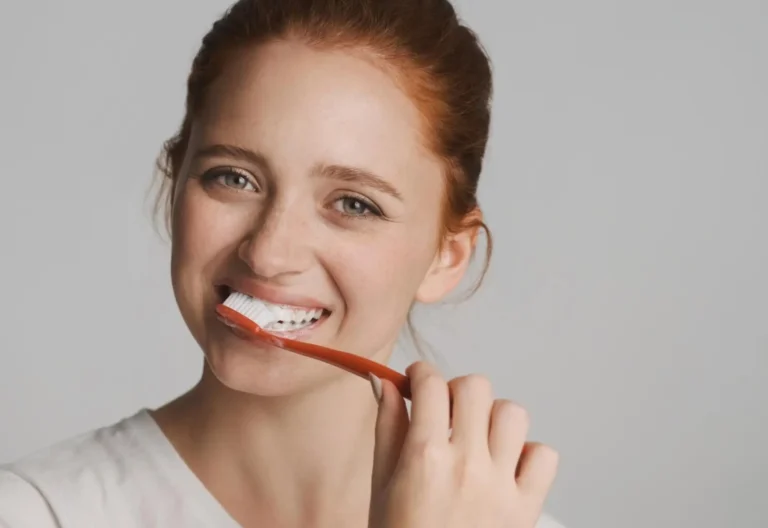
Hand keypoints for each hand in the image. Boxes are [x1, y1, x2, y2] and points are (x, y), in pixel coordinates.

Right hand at [368, 361, 557, 527]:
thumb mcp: (381, 488)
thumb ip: (387, 430)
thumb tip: (384, 384)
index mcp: (425, 458)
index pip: (430, 384)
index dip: (421, 374)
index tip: (418, 380)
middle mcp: (468, 465)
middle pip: (475, 387)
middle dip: (456, 391)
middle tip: (446, 412)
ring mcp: (501, 486)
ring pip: (513, 414)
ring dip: (493, 418)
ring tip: (477, 439)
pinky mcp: (527, 508)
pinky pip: (544, 456)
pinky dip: (527, 454)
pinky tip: (504, 467)